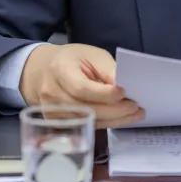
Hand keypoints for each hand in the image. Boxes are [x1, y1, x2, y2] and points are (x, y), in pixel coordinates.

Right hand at [19, 43, 144, 127]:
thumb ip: (108, 69)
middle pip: (86, 109)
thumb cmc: (72, 60)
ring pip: (88, 121)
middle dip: (115, 110)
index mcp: (59, 70)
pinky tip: (122, 118)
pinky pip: (86, 126)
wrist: (44, 71)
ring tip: (135, 113)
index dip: (104, 94)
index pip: (81, 88)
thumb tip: (125, 86)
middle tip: (136, 106)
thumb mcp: (92, 55)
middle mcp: (52, 94)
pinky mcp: (58, 123)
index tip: (124, 92)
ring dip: (115, 119)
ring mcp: (52, 112)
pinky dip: (107, 123)